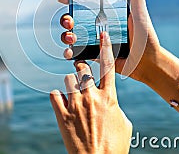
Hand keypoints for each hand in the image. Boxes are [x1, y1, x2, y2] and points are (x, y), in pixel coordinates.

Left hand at [50, 32, 131, 153]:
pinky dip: (58, 96)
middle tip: (80, 71)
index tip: (102, 35)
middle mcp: (91, 97)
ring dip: (70, 84)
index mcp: (109, 98)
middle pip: (83, 69)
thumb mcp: (124, 124)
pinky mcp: (62, 115)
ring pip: (68, 80)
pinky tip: (62, 101)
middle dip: (81, 67)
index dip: (105, 48)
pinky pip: (54, 95)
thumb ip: (115, 106)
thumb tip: (108, 101)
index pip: (108, 67)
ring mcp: (75, 105)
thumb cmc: (115, 146)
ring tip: (73, 93)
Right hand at [59, 0, 160, 81]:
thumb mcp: (140, 14)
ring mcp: (95, 41)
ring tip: (71, 37)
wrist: (148, 64)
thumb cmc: (147, 38)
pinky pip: (77, 53)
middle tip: (69, 21)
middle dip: (66, 19)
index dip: (72, 0)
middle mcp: (98, 26)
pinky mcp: (94, 55)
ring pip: (72, 36)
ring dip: (65, 35)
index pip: (85, 4)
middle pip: (74, 20)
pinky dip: (69, 52)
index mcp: (107, 14)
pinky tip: (69, 51)